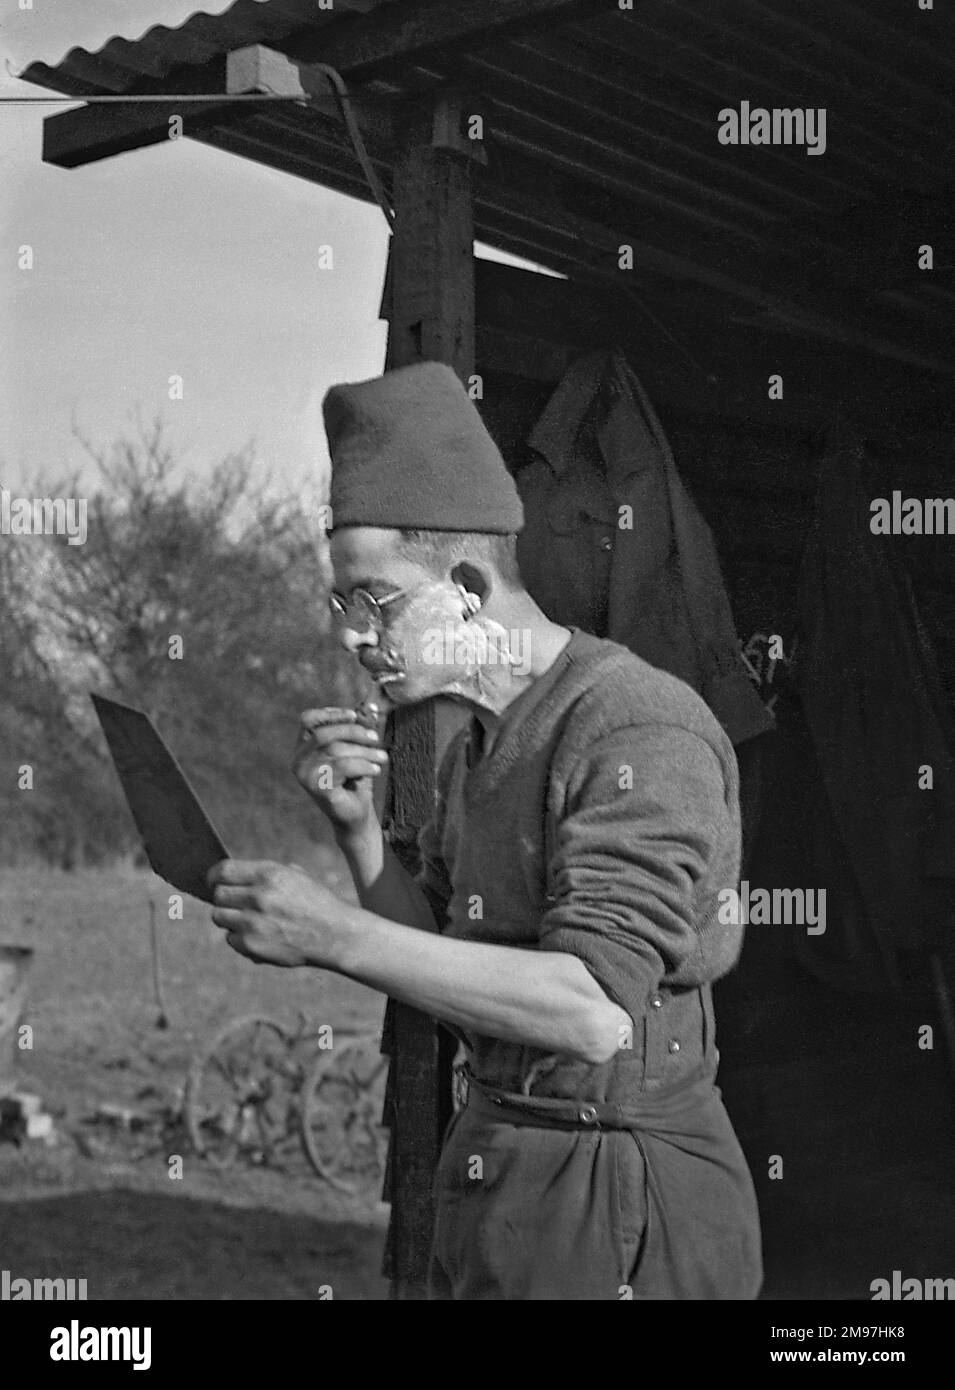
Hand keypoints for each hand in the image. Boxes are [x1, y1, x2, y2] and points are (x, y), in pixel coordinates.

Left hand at [208, 859, 352, 968]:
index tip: (214, 881)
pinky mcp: (251, 945)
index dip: (214, 876)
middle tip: (238, 905)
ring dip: (230, 919)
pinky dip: (240, 939)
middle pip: (218, 895)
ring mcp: (253, 922)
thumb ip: (264, 875)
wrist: (335, 935)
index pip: (223, 870)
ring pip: (219, 917)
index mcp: (269, 874)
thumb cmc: (316, 903)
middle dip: (225, 899)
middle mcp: (258, 896)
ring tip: (250, 921)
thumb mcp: (295, 876)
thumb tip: (233, 876)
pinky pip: (230, 939)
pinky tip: (260, 936)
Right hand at [293, 707, 387, 839]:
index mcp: (303, 748)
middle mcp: (299, 760)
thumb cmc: (354, 781)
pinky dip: (363, 765)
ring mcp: (305, 776)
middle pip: (324, 734)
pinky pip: (342, 767)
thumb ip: (355, 730)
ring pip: (335, 750)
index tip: (355, 715)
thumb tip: (371, 708)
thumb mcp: (353, 751)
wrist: (355, 815)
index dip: (331, 713)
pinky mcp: (317, 789)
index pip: (308, 720)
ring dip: (364, 751)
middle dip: (354, 732)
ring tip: (382, 758)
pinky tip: (375, 770)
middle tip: (375, 738)